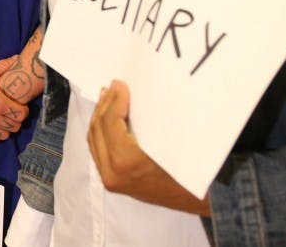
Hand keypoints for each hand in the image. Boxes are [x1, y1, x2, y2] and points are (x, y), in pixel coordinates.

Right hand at [0, 57, 28, 145]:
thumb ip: (3, 66)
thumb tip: (16, 57)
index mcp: (0, 104)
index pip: (22, 115)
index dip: (23, 110)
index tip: (18, 106)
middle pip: (15, 127)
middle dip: (15, 120)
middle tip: (9, 113)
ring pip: (4, 135)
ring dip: (4, 128)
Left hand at [87, 80, 210, 215]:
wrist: (191, 200)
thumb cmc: (186, 170)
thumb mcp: (169, 139)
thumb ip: (147, 117)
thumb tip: (131, 91)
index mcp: (126, 161)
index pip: (111, 121)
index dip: (115, 100)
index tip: (120, 84)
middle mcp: (112, 172)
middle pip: (98, 128)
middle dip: (105, 104)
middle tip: (113, 86)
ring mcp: (109, 178)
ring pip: (93, 138)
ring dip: (100, 115)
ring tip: (107, 96)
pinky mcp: (110, 181)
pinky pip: (97, 149)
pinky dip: (100, 130)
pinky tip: (106, 116)